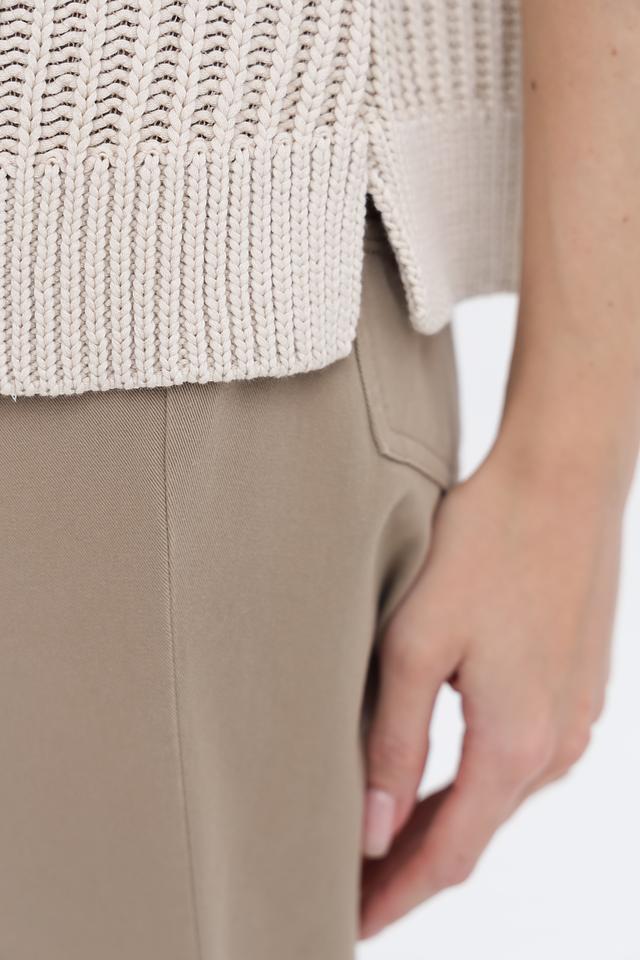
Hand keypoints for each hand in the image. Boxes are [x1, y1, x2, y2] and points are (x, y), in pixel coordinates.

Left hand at [359, 444, 623, 937]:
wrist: (562, 479)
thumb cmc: (488, 545)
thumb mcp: (418, 643)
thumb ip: (397, 744)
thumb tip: (375, 830)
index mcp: (516, 745)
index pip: (446, 857)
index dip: (392, 896)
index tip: (346, 923)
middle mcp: (556, 746)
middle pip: (473, 835)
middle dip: (408, 868)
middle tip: (347, 884)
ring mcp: (573, 718)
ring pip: (495, 798)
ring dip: (439, 825)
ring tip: (379, 841)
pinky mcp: (574, 689)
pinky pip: (516, 761)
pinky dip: (471, 785)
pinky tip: (437, 778)